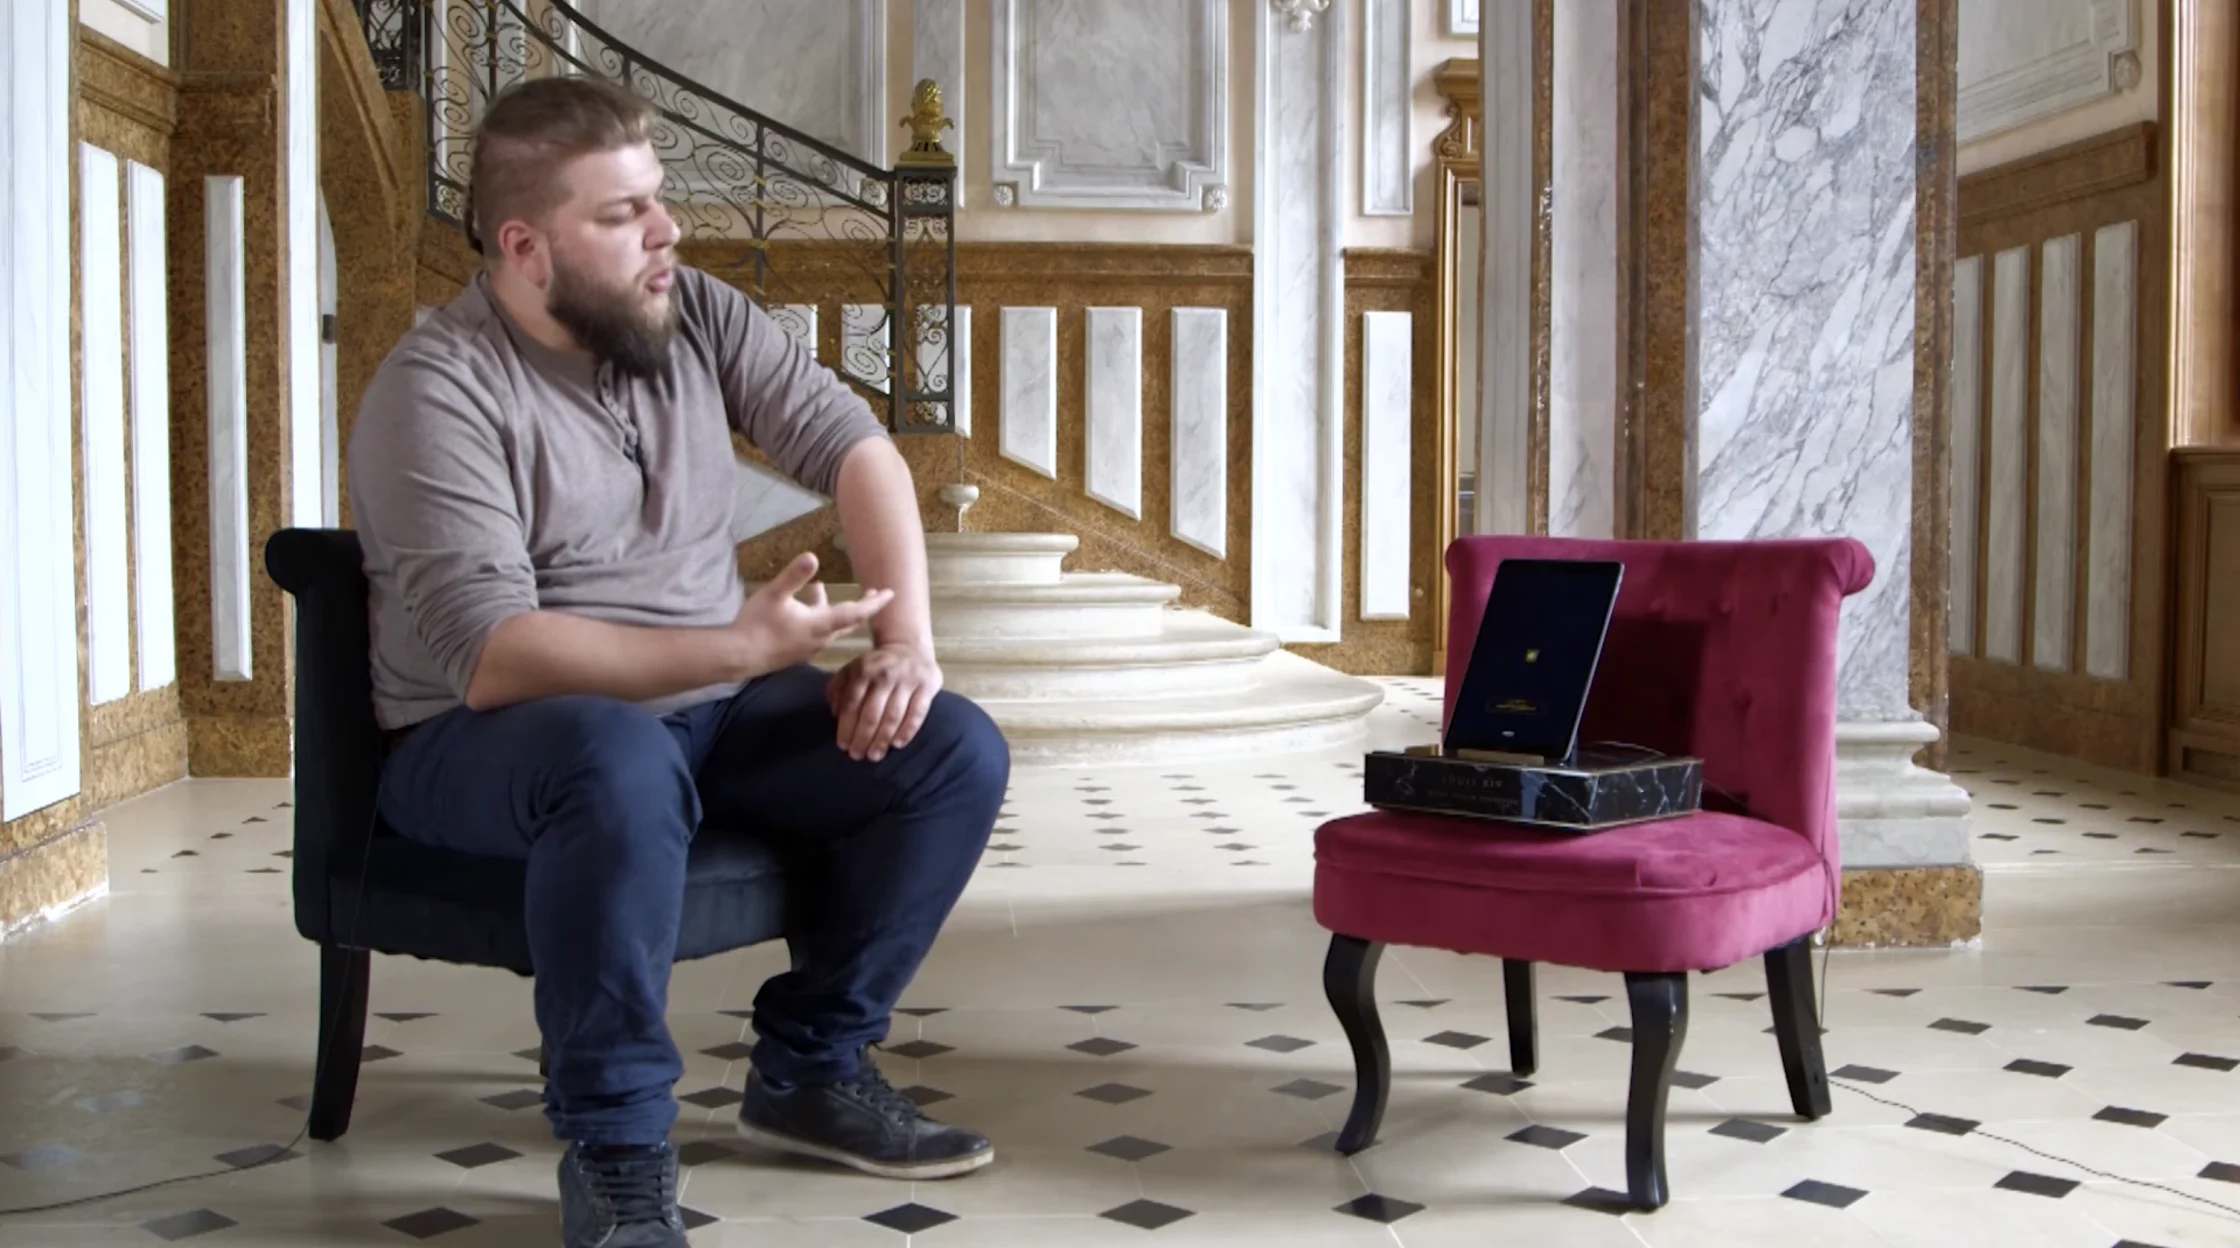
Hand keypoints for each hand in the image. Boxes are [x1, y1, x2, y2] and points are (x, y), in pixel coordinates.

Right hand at [732, 553, 893, 674]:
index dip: (875, 602)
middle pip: (849, 620)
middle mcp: (821, 638)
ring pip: (829, 625)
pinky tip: (799, 606)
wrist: (738, 657)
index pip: (856, 613)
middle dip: (861, 605)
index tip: (891, 593)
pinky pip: (816, 631)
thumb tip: (813, 555)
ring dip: (830, 607)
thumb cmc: (757, 624)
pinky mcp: (797, 650)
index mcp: (820, 624)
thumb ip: (794, 576)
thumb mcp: (774, 594)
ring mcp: (809, 646)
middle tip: (873, 592)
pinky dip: (816, 616)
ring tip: (818, 587)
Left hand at [826, 642, 942, 761]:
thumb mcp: (852, 669)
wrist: (909, 646)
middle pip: (871, 713)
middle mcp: (885, 675)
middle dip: (862, 738)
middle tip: (857, 756)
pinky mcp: (926, 686)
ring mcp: (907, 680)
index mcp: (863, 671)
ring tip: (875, 756)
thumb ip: (838, 688)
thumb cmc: (876, 666)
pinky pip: (917, 713)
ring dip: (882, 739)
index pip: (852, 704)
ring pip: (893, 716)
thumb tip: (835, 714)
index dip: (846, 727)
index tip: (843, 746)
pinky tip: (897, 744)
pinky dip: (907, 730)